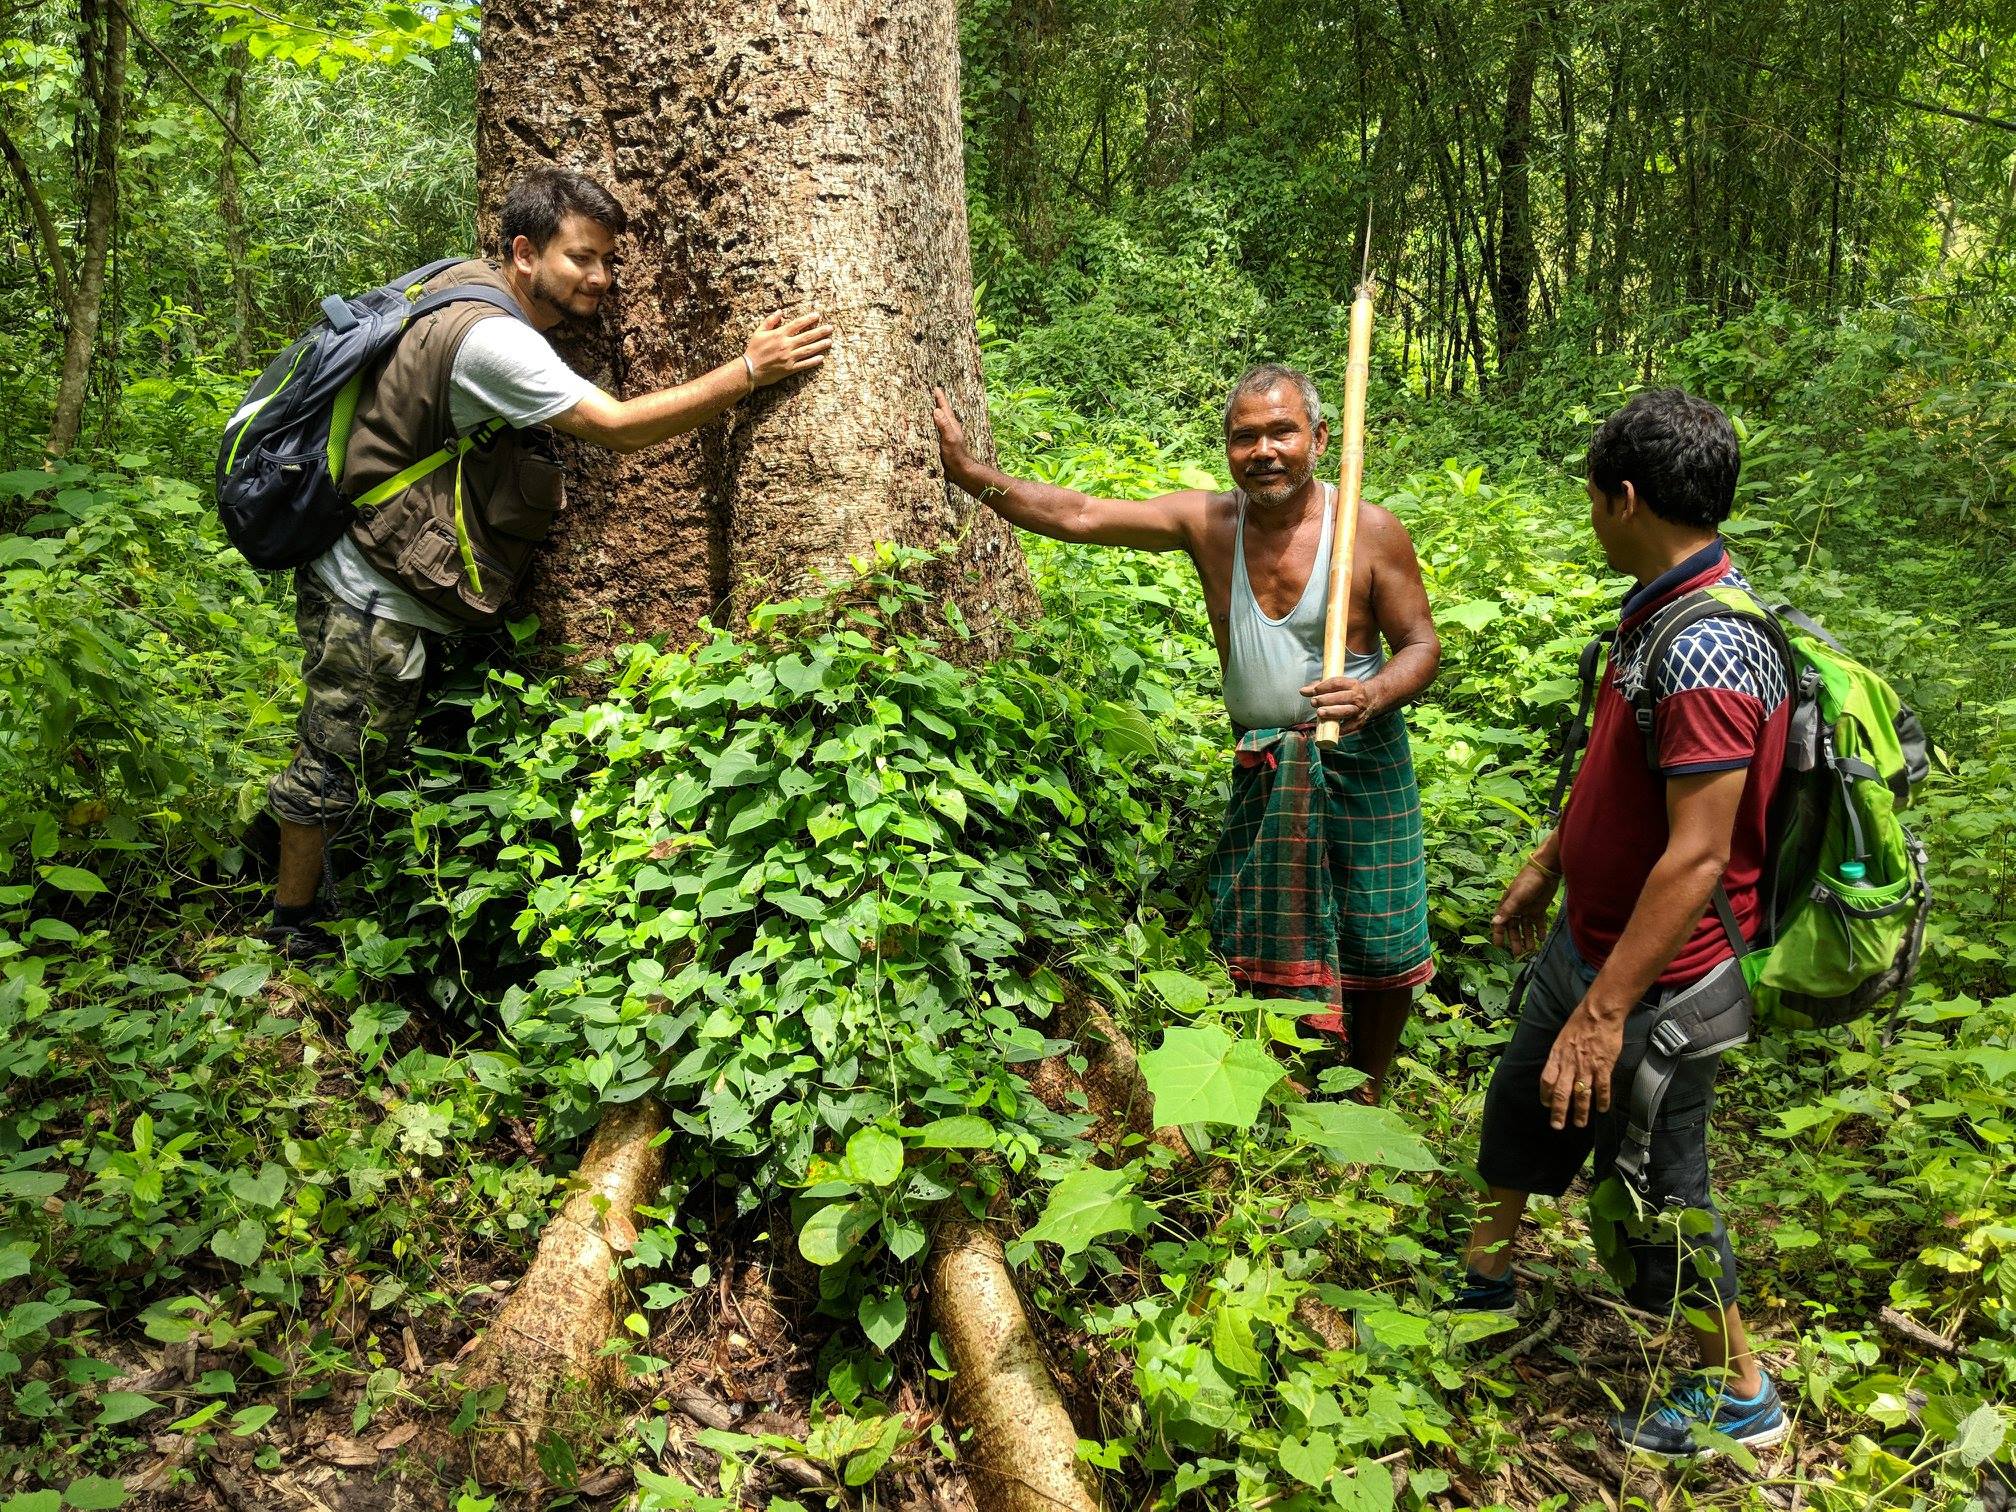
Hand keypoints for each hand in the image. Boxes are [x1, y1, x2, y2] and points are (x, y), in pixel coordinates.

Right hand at [743, 310, 832, 386]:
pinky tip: (821, 358)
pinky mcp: (790, 369)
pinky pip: (804, 364)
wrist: (750, 369)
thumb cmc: (754, 350)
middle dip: (820, 332)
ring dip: (820, 345)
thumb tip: (780, 312)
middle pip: (807, 336)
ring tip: (829, 342)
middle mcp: (786, 345)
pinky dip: (813, 361)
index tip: (818, 315)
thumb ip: (770, 321)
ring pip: (808, 350)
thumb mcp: (759, 332)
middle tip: (830, 328)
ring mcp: (789, 357)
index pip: (797, 324)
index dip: (808, 319)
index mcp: (779, 334)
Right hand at [930, 385, 969, 473]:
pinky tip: (928, 427)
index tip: (936, 388)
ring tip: (929, 407)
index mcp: (951, 425)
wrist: (960, 471)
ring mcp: (946, 436)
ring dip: (935, 413)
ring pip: (940, 421)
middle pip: (943, 412)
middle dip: (938, 403)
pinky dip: (932, 425)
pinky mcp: (943, 443)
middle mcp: (949, 428)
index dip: (940, 398)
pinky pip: (936, 430)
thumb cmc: (956, 455)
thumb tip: (936, 410)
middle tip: (932, 393)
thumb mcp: (950, 438)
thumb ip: (944, 425)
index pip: (945, 408)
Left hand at [1301, 675, 1381, 734]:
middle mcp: (1358, 697)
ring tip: (1319, 713)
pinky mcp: (1360, 722)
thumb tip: (1303, 691)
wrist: (1371, 700)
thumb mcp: (1338, 686)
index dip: (1324, 686)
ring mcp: (1360, 710)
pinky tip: (1329, 729)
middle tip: (1314, 702)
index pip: (1337, 683)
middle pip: (1342, 697)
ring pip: (1346, 711)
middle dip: (1326, 699)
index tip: (1313, 691)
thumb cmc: (1347, 692)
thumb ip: (1319, 687)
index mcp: (1352, 684)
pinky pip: (1349, 726)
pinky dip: (1340, 729)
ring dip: (1332, 712)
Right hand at [1491, 863, 1558, 954]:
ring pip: (1526, 928)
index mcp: (1507, 905)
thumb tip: (1495, 923)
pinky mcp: (1539, 909)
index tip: (1499, 946)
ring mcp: (1528, 910)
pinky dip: (1539, 931)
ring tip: (1531, 950)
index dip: (1498, 934)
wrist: (1546, 871)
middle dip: (1516, 940)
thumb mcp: (1517, 897)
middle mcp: (1516, 909)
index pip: (1500, 923)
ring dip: (1528, 938)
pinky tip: (1541, 939)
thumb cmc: (1528, 882)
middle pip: (1514, 928)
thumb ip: (1508, 910)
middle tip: (1519, 953)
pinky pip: (1538, 923)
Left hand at [1538, 999, 1625, 1129]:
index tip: (1546, 1105)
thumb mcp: (1562, 1038)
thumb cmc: (1579, 1023)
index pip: (1546, 1080)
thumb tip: (1558, 1071)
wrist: (1598, 1013)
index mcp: (1556, 1056)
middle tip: (1557, 1125)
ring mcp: (1586, 1066)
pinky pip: (1602, 1088)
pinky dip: (1602, 1100)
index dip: (1545, 1095)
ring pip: (1581, 1094)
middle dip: (1558, 1112)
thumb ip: (1560, 1056)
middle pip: (1561, 1092)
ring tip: (1579, 1123)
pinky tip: (1602, 1109)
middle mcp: (1569, 1064)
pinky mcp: (1603, 1066)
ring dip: (1580, 1111)